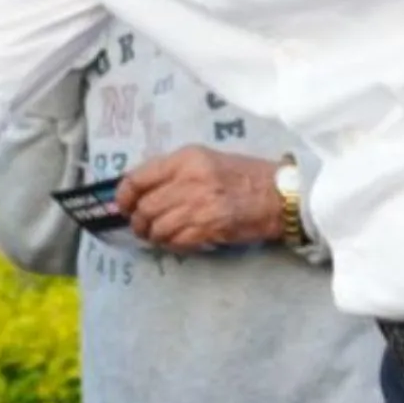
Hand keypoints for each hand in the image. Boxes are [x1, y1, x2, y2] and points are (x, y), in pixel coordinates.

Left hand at [113, 146, 284, 252]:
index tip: (123, 205)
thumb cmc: (244, 175)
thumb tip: (144, 189)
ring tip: (157, 237)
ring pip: (158, 227)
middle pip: (145, 206)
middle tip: (140, 227)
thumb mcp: (206, 160)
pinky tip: (176, 242)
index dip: (124, 195)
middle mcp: (189, 179)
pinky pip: (177, 241)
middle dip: (137, 222)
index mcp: (186, 158)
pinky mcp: (210, 227)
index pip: (139, 177)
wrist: (280, 194)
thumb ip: (175, 171)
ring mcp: (199, 204)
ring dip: (153, 236)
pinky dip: (172, 245)